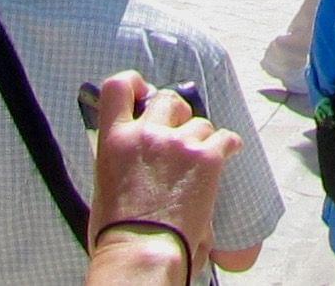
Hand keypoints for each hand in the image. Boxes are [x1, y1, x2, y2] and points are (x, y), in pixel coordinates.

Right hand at [85, 70, 239, 255]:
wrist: (143, 251)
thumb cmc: (118, 232)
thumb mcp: (105, 184)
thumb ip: (121, 159)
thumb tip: (136, 161)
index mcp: (114, 140)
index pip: (118, 87)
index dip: (134, 83)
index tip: (143, 91)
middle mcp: (146, 133)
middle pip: (168, 99)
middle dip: (177, 114)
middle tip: (180, 135)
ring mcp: (178, 143)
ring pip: (200, 122)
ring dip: (202, 138)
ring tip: (200, 162)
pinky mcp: (207, 157)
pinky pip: (226, 138)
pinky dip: (228, 146)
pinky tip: (228, 154)